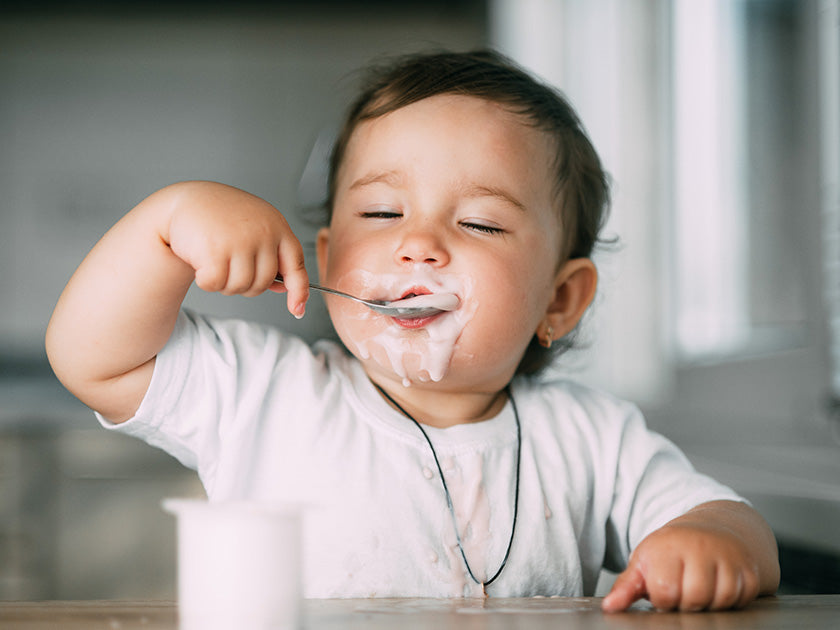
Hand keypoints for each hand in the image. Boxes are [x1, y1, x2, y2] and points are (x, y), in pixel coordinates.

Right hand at [165, 182, 308, 316]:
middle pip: (264, 282)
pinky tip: (201, 262)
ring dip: (225, 284)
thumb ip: (271, 255)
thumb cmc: (222, 217)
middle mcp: (262, 232)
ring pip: (240, 287)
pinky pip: (216, 284)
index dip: (299, 291)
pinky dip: (206, 282)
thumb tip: (285, 288)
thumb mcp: (254, 229)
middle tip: (229, 267)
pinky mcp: (215, 251)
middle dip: (246, 285)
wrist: (185, 201)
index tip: (297, 309)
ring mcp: (240, 241)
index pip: (296, 265)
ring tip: (215, 261)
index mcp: (276, 226)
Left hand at [601, 502, 776, 611]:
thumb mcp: (645, 561)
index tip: (663, 588)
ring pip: (719, 601)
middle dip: (686, 603)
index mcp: (667, 547)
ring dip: (709, 603)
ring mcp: (727, 556)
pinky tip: (719, 585)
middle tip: (683, 588)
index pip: (665, 591)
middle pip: (694, 598)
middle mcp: (699, 547)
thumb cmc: (673, 550)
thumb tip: (610, 607)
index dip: (662, 599)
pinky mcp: (749, 568)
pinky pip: (742, 598)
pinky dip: (731, 600)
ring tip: (699, 587)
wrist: (713, 529)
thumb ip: (627, 586)